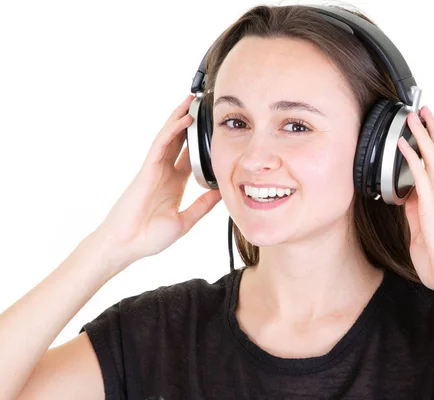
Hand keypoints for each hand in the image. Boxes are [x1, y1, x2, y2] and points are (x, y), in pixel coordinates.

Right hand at [94, 94, 221, 270]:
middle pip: (179, 140)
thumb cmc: (150, 236)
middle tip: (204, 105)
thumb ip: (203, 205)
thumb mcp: (186, 220)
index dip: (201, 143)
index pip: (190, 157)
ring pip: (169, 136)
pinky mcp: (147, 169)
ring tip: (192, 100)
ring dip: (180, 117)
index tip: (216, 131)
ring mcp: (155, 168)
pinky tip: (184, 119)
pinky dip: (172, 130)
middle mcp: (165, 172)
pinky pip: (161, 145)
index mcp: (175, 183)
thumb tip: (222, 192)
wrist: (128, 245)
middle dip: (190, 122)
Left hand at [397, 106, 433, 297]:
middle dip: (432, 131)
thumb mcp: (420, 235)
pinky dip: (412, 159)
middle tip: (424, 111)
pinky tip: (404, 146)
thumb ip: (414, 215)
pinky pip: (422, 178)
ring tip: (415, 117)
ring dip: (424, 136)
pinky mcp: (433, 210)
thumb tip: (406, 199)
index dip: (431, 146)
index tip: (423, 130)